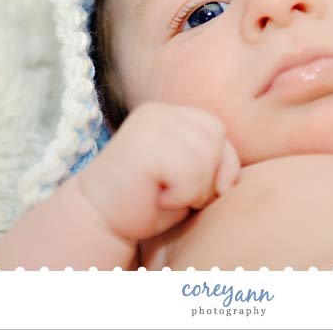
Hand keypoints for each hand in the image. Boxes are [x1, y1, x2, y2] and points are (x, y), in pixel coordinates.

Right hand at [76, 102, 240, 243]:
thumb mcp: (192, 179)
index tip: (186, 189)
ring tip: (163, 194)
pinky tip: (155, 197)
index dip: (216, 167)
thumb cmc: (149, 202)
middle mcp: (160, 111)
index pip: (218, 132)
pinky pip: (190, 172)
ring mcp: (151, 123)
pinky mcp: (144, 142)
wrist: (100, 221)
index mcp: (171, 114)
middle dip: (204, 177)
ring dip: (191, 189)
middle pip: (216, 140)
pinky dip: (179, 196)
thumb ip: (216, 164)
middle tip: (173, 192)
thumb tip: (232, 179)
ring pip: (206, 157)